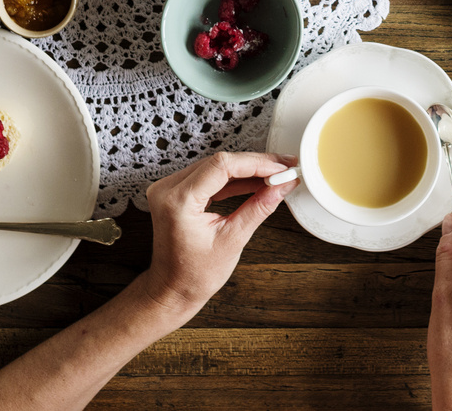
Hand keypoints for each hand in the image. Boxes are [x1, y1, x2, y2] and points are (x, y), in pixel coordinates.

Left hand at [135, 151, 297, 322]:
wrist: (172, 290)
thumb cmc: (194, 275)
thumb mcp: (233, 240)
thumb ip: (259, 208)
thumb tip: (282, 186)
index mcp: (178, 201)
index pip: (222, 166)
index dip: (256, 163)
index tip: (281, 168)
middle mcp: (168, 189)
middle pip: (219, 162)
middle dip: (255, 165)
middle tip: (284, 169)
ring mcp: (170, 189)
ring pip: (216, 166)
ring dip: (247, 170)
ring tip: (275, 175)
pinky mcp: (177, 193)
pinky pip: (209, 177)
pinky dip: (234, 179)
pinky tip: (256, 182)